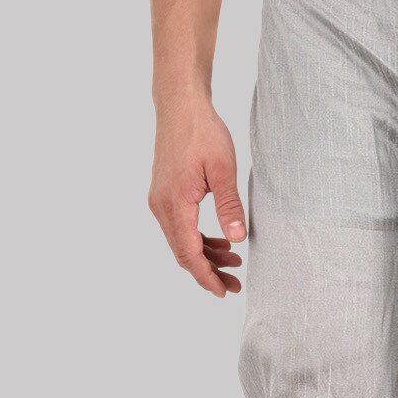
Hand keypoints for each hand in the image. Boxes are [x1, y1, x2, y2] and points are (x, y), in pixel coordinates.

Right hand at [149, 98, 245, 297]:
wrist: (180, 106)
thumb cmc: (202, 133)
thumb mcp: (224, 170)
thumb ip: (229, 207)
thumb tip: (237, 240)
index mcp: (175, 203)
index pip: (189, 253)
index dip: (206, 276)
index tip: (223, 291)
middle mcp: (161, 206)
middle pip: (183, 253)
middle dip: (208, 272)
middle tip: (234, 285)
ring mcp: (160, 201)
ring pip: (181, 242)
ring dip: (206, 256)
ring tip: (234, 263)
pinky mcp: (164, 195)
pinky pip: (180, 228)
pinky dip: (199, 240)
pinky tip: (222, 242)